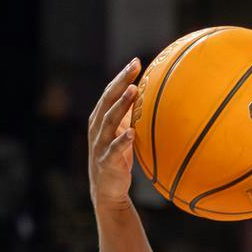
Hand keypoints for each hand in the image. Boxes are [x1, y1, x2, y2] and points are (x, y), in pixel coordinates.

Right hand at [87, 60, 142, 219]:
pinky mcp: (106, 161)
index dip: (121, 77)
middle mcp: (97, 127)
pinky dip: (122, 140)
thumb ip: (131, 116)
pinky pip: (114, 149)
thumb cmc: (118, 157)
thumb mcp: (123, 133)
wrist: (107, 189)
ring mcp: (100, 143)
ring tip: (133, 90)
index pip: (110, 92)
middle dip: (120, 82)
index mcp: (100, 118)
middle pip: (107, 99)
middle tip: (134, 67)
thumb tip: (153, 99)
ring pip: (109, 119)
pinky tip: (131, 133)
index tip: (135, 61)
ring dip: (121, 104)